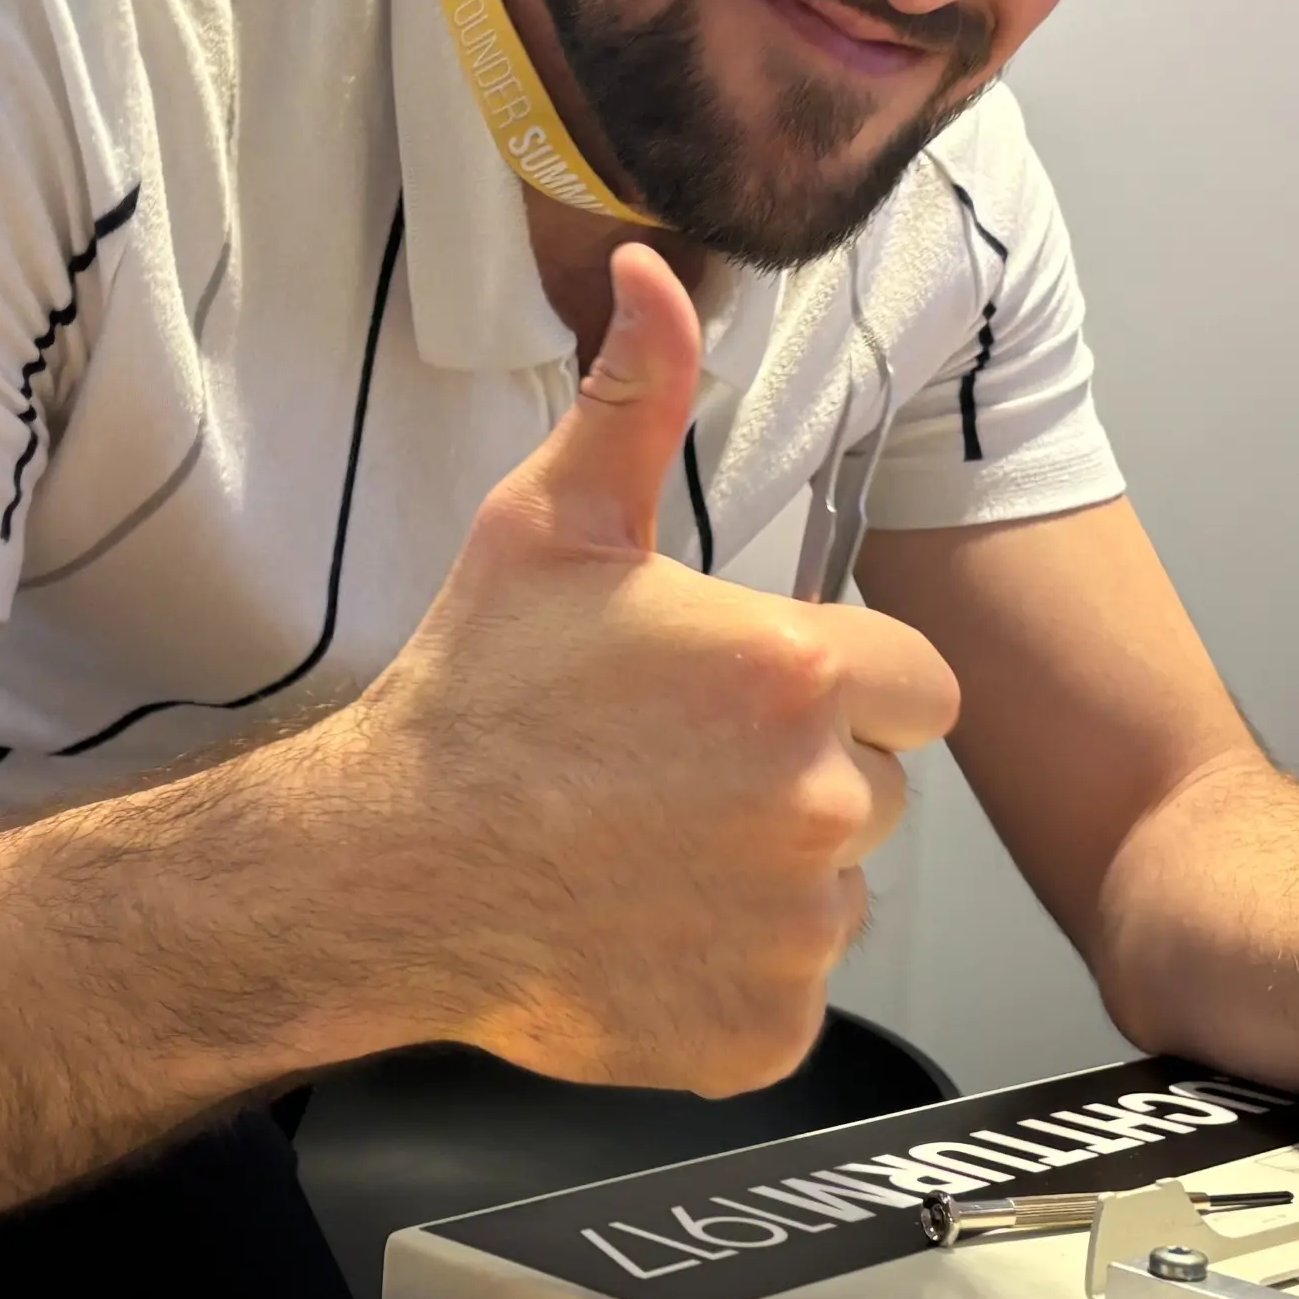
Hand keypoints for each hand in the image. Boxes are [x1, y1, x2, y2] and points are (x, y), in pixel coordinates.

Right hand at [352, 243, 959, 1093]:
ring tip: (649, 853)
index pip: (915, 684)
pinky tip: (643, 932)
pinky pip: (791, 991)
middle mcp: (821, 803)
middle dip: (802, 780)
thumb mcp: (549, 526)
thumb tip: (657, 270)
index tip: (748, 701)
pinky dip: (734, 974)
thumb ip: (635, 397)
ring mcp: (796, 927)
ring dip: (770, 877)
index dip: (841, 688)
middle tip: (676, 777)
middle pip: (878, 789)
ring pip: (835, 891)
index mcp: (799, 673)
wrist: (383, 875)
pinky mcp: (767, 1027)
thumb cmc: (471, 701)